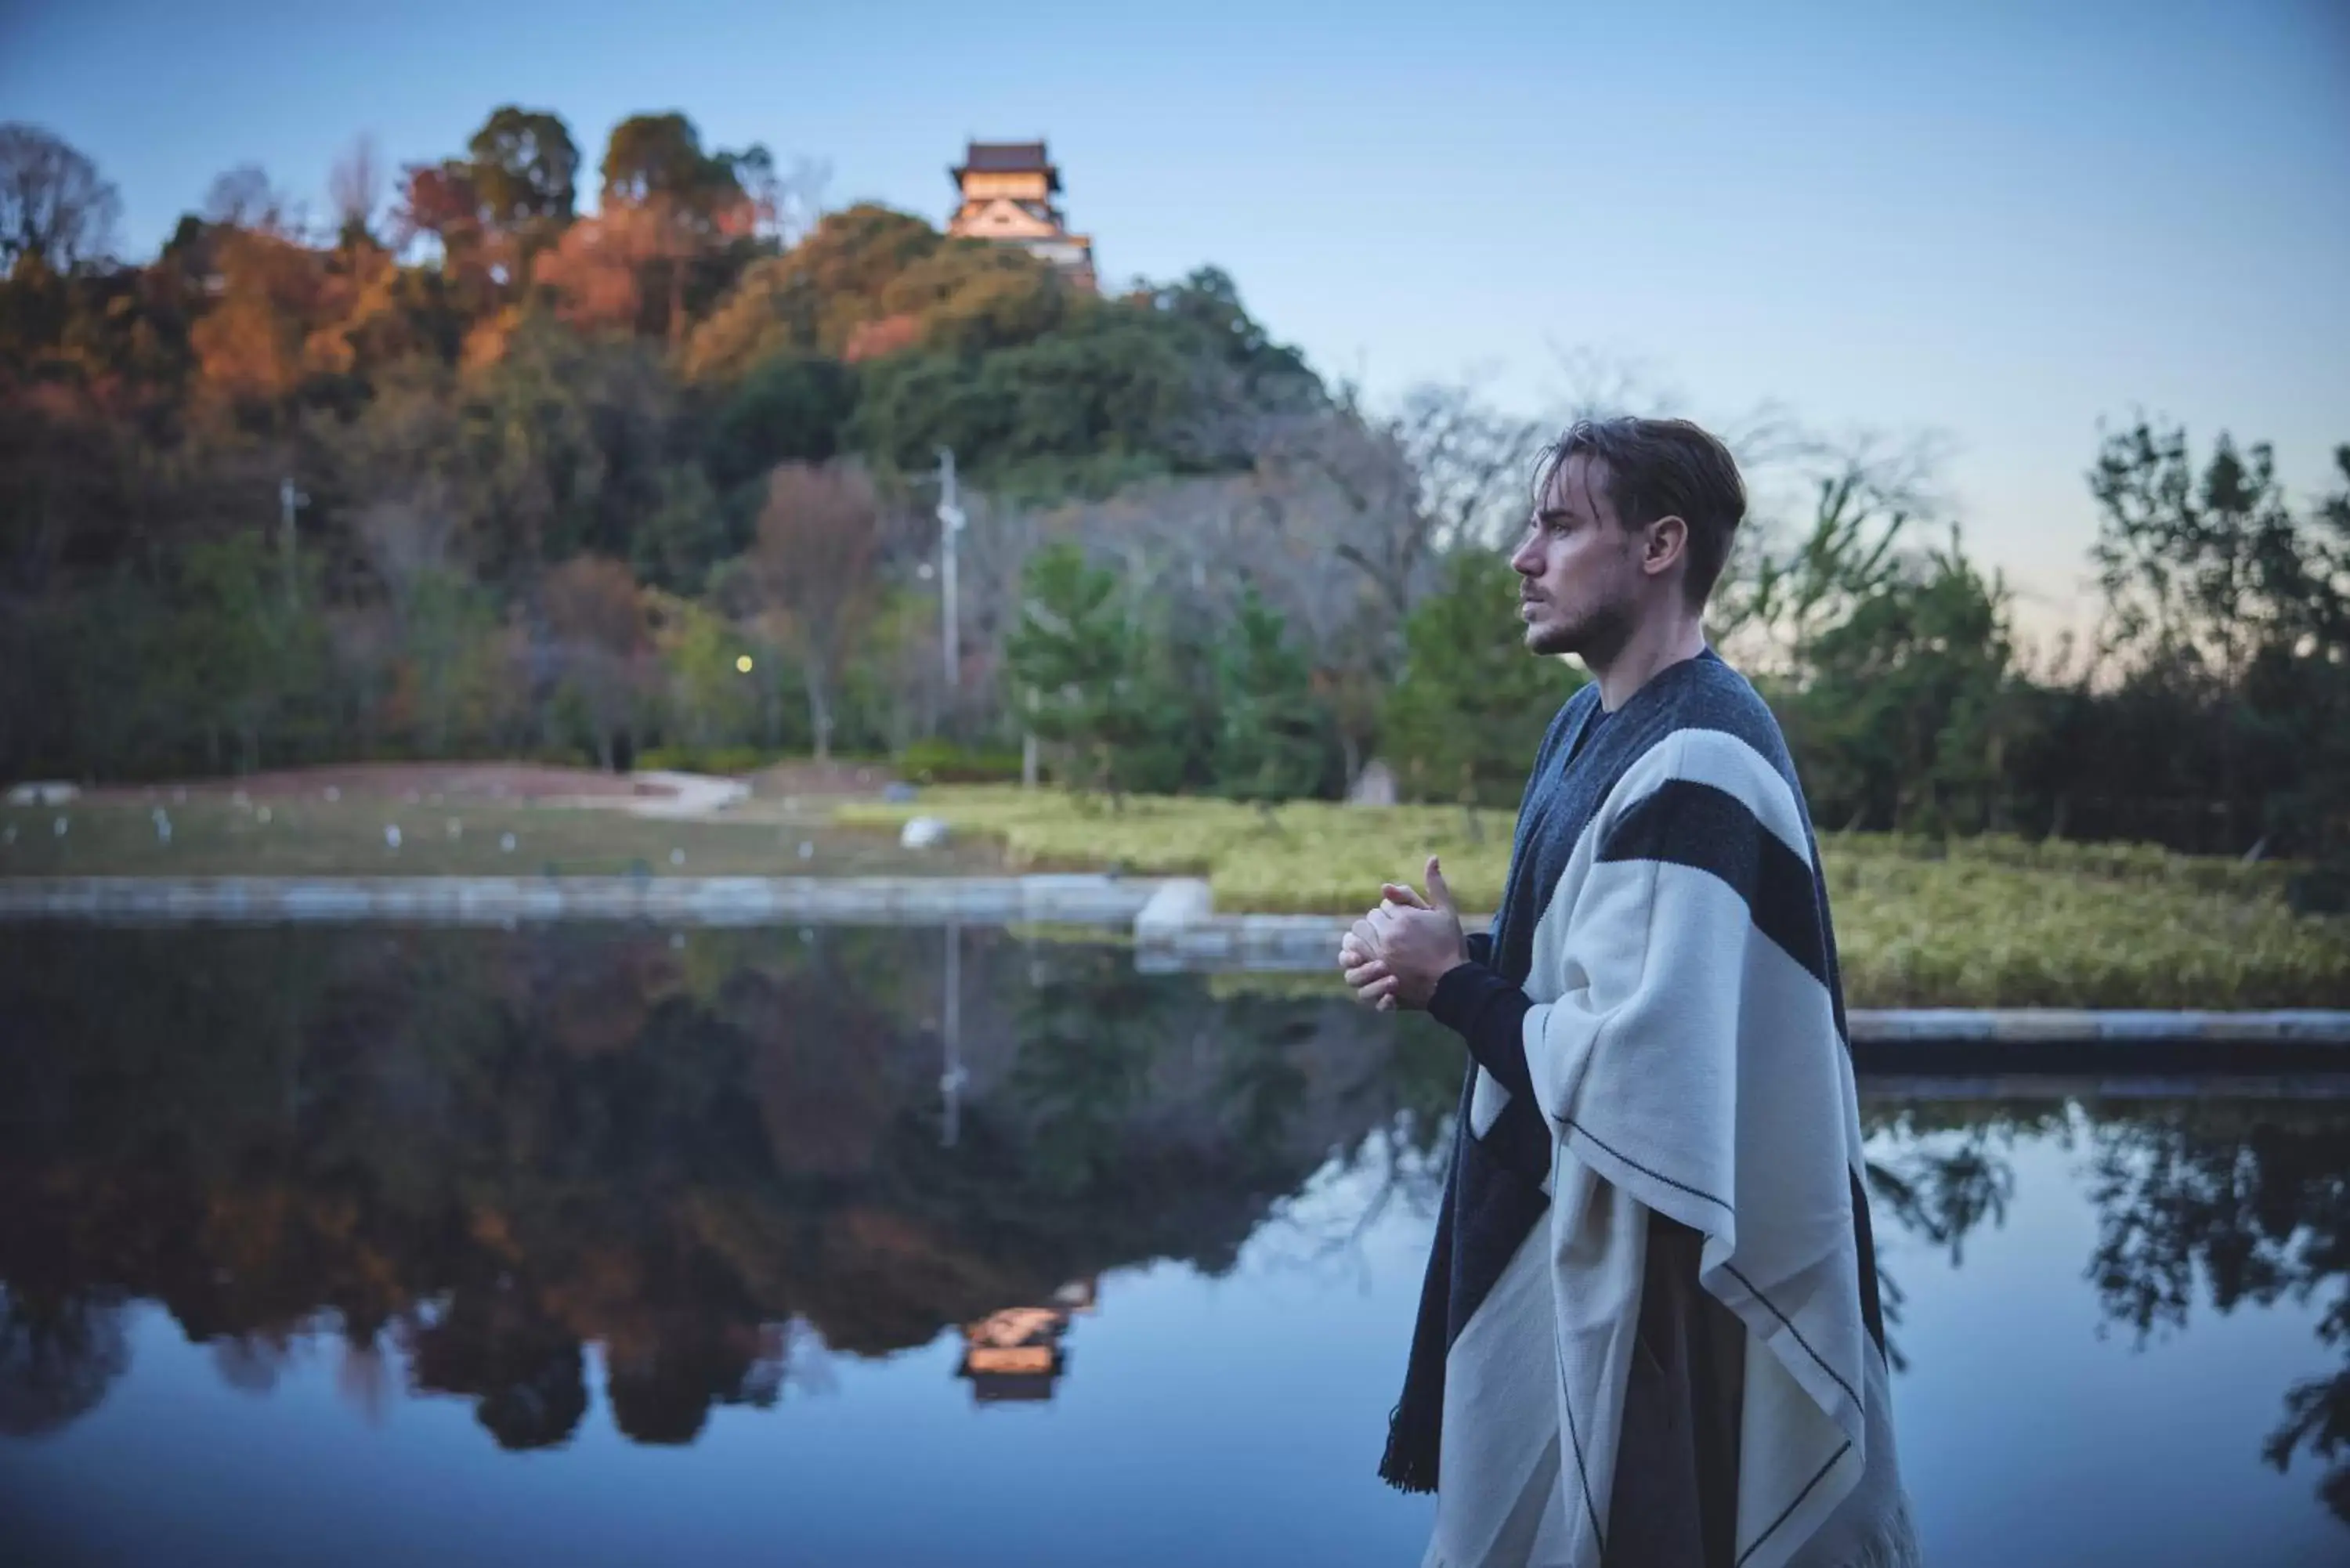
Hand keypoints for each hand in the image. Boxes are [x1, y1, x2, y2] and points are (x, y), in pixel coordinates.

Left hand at [1341, 856, 1468, 1012]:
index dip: (1392, 912)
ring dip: (1368, 937)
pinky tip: (1372, 955)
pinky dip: (1360, 952)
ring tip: (1382, 943)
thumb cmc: (1451, 945)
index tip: (1403, 921)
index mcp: (1405, 918)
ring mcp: (1381, 953)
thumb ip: (1435, 884)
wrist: (1452, 982)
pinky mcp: (1377, 971)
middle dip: (1379, 924)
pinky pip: (1356, 954)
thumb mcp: (1446, 911)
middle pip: (1370, 919)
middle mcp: (1390, 934)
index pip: (1384, 905)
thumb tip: (1432, 857)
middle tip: (1393, 933)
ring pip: (1360, 935)